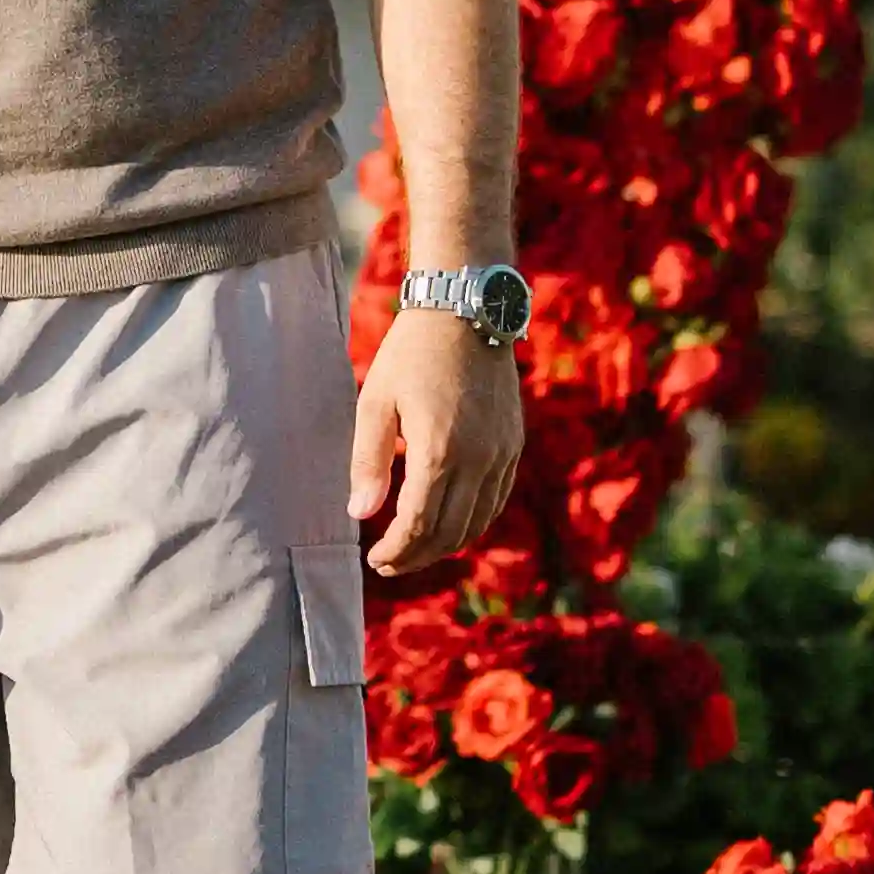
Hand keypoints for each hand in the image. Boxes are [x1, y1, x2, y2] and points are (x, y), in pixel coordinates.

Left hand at [350, 309, 524, 583]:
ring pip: (478, 522)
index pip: (419, 524)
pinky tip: (448, 522)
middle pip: (450, 533)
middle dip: (417, 556)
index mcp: (439, 450)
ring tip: (415, 548)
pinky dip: (473, 521)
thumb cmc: (411, 352)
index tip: (375, 560)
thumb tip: (360, 515)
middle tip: (389, 563)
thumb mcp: (375, 401)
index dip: (396, 550)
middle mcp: (478, 458)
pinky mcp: (513, 444)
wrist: (466, 309)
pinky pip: (496, 499)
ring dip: (446, 544)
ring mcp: (502, 452)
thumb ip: (367, 461)